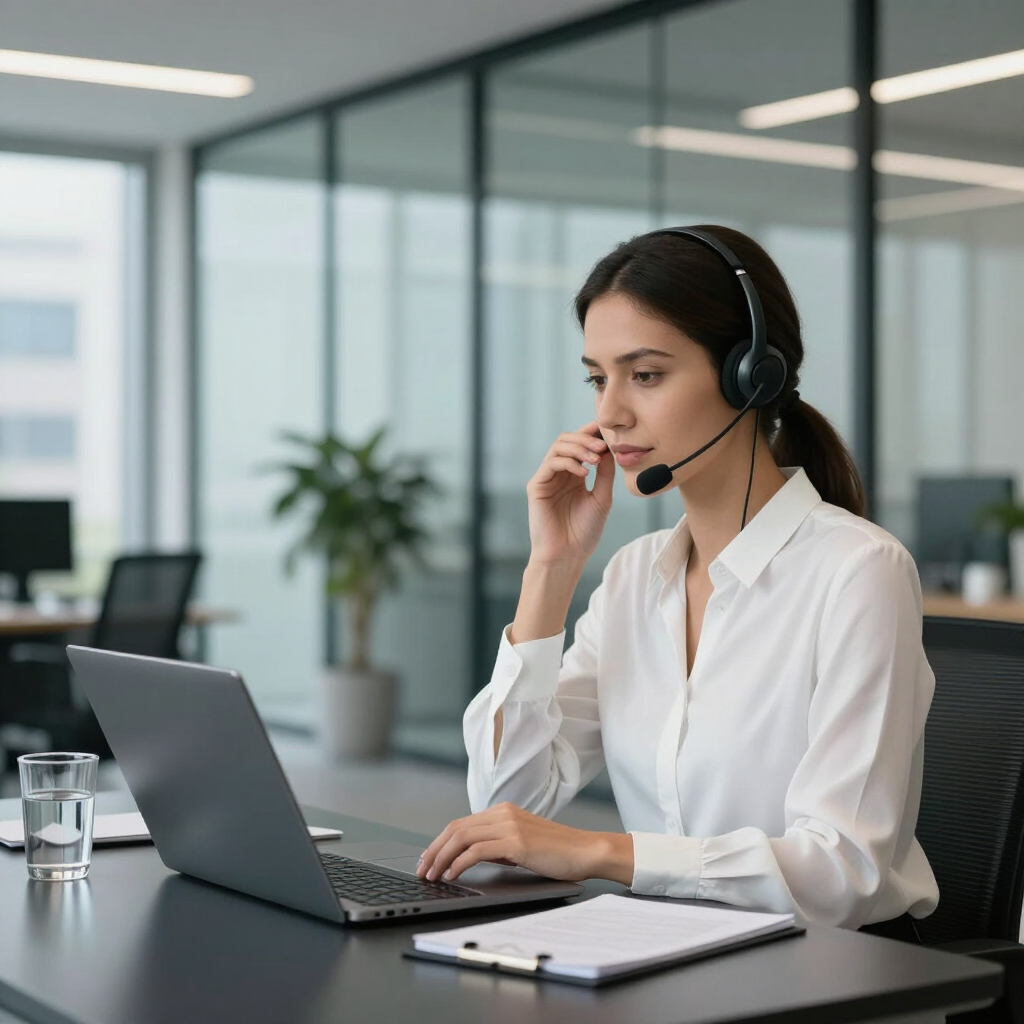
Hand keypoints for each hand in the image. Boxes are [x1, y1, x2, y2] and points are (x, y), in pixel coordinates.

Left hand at [415, 802, 633, 885]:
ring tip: (432, 875)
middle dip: (434, 850)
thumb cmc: (557, 852)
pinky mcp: (516, 842)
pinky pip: (478, 851)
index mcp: (504, 811)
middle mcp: (504, 813)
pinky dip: (460, 863)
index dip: (440, 841)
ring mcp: (510, 825)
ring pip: (462, 837)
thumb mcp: (522, 844)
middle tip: (422, 869)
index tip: (428, 858)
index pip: (461, 823)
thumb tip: (471, 857)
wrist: (586, 850)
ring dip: (442, 857)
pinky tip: (453, 875)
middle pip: (456, 828)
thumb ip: (498, 845)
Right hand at [526, 422, 614, 566]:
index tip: (609, 430)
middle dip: (587, 438)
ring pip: (558, 447)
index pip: (580, 445)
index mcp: (574, 475)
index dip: (592, 434)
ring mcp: (546, 478)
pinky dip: (568, 462)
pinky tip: (584, 473)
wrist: (567, 556)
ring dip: (579, 447)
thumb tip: (610, 448)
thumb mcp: (602, 498)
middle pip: (567, 440)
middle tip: (603, 445)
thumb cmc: (584, 532)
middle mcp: (559, 473)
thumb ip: (605, 473)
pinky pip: (551, 463)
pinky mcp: (537, 486)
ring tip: (596, 458)